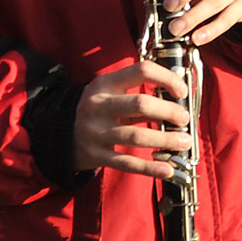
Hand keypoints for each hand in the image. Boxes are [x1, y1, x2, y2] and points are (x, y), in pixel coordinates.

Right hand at [76, 57, 195, 176]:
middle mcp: (99, 105)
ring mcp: (96, 132)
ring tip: (184, 142)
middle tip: (184, 119)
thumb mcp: (110, 94)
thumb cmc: (95, 110)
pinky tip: (167, 169)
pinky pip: (126, 163)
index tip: (181, 91)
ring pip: (136, 136)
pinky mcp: (96, 155)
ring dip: (165, 140)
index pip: (141, 71)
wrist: (57, 132)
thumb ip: (138, 95)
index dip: (166, 78)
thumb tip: (176, 101)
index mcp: (105, 84)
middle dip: (169, 111)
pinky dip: (149, 168)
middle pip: (141, 104)